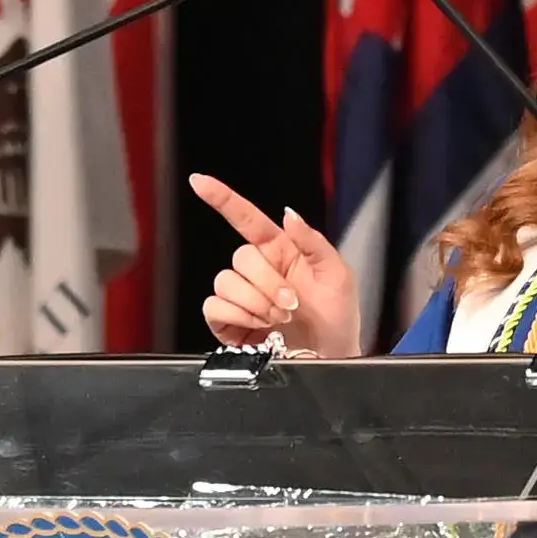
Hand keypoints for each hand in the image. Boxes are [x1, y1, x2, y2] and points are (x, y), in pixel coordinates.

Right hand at [192, 177, 365, 355]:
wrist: (331, 355)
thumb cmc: (337, 317)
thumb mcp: (338, 274)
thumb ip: (312, 241)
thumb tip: (288, 214)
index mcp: (280, 251)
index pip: (246, 218)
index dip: (222, 198)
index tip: (199, 181)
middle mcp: (257, 270)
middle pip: (240, 257)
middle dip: (267, 283)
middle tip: (291, 304)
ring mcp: (241, 295)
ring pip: (225, 282)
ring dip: (255, 303)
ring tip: (278, 319)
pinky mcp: (228, 321)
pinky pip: (214, 307)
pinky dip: (237, 316)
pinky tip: (258, 328)